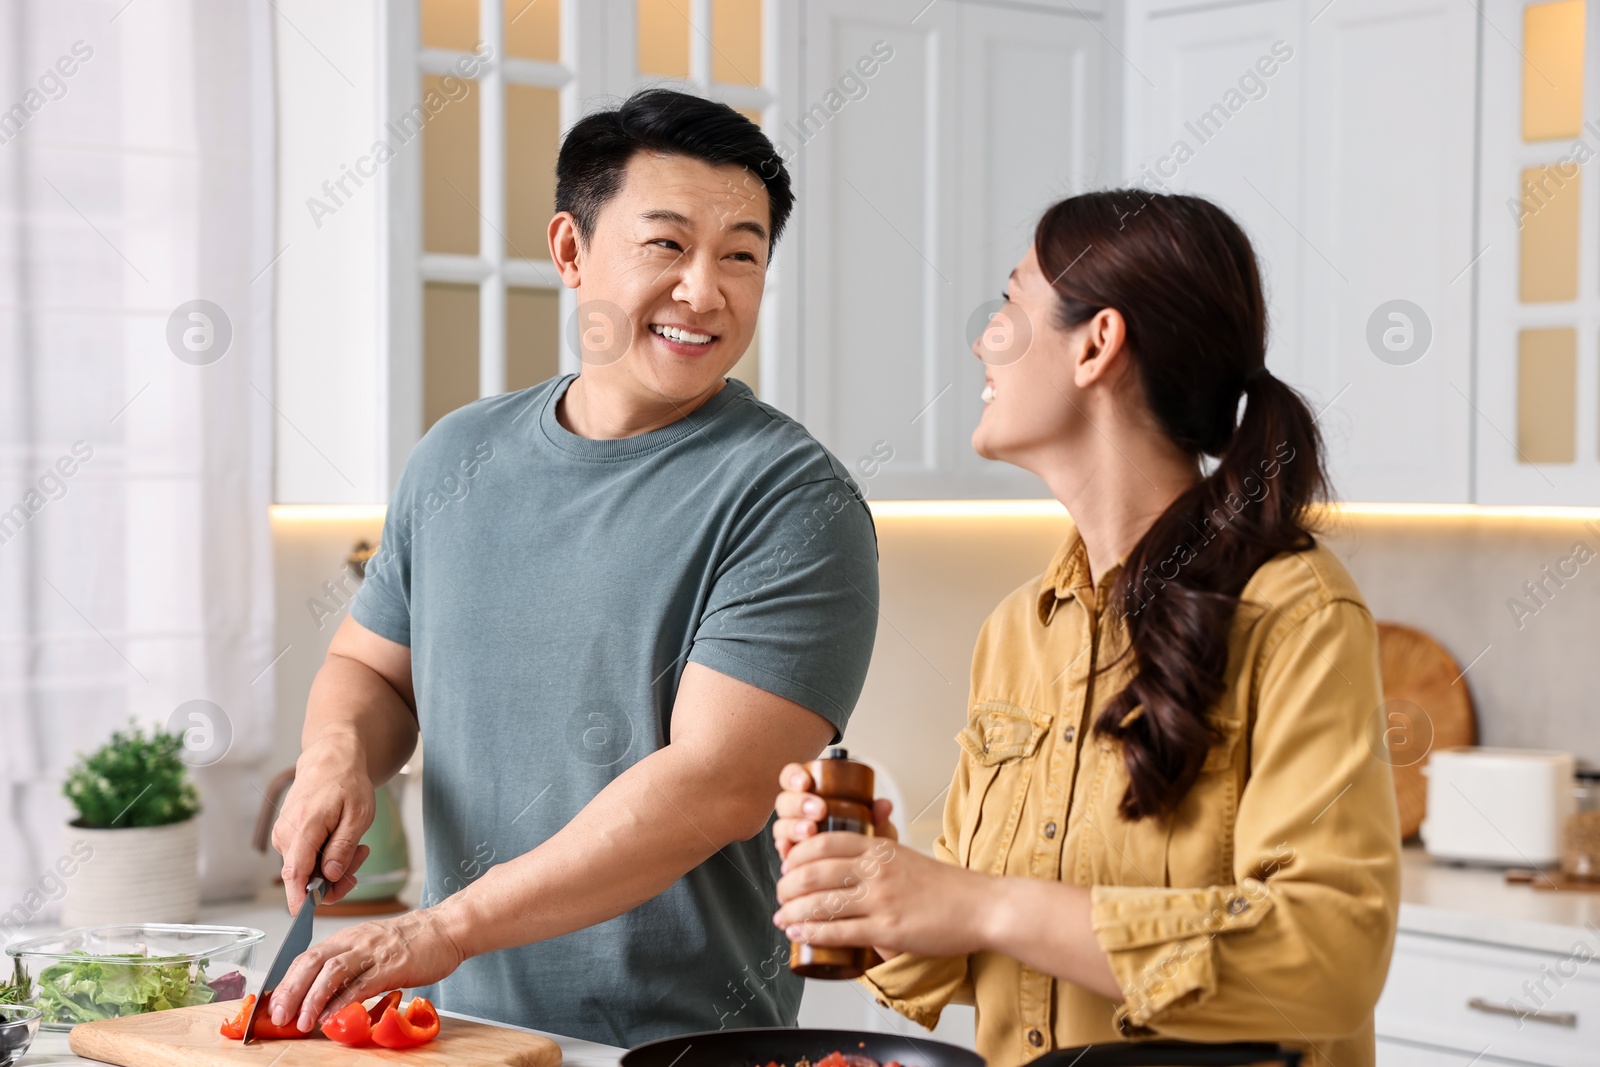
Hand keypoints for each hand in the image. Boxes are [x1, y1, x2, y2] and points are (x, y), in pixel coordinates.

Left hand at [267, 907, 467, 1032]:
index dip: (285, 983)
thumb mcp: (371, 948)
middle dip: (290, 991)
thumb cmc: (409, 942)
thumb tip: (321, 997)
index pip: (305, 958)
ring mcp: (373, 952)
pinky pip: (361, 984)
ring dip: (312, 999)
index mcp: (346, 938)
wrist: (445, 929)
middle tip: (278, 1017)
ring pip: (332, 972)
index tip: (272, 1006)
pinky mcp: (392, 966)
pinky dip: (342, 1001)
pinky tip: (331, 1016)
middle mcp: (354, 941)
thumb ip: (347, 968)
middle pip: (311, 962)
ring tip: (301, 1022)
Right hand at [271, 739, 374, 910]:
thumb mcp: (358, 815)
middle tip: (361, 856)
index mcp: (302, 830)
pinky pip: (305, 859)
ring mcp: (283, 838)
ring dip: (333, 865)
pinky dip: (325, 856)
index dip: (300, 901)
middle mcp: (286, 837)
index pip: (295, 876)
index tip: (307, 917)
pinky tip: (340, 840)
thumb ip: (342, 848)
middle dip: (336, 877)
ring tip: (355, 843)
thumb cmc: (346, 784)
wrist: (330, 761)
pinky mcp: (287, 838)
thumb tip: (329, 878)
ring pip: (307, 870)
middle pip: (306, 878)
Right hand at [771, 763, 896, 860]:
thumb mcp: (875, 827)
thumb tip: (884, 805)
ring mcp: (792, 835)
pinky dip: (785, 850)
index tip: (806, 782)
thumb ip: (878, 816)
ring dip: (793, 826)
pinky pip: (782, 851)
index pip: (794, 778)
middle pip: (784, 801)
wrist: (863, 874)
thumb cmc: (864, 840)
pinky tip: (791, 852)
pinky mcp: (791, 857)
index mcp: (812, 794)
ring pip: (781, 825)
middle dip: (798, 803)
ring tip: (810, 831)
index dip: (794, 777)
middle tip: (818, 810)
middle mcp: (797, 813)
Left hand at [773, 831, 989, 958]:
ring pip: (821, 902)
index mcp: (880, 848)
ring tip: (783, 918)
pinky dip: (813, 933)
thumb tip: (848, 851)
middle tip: (780, 895)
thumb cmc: (946, 886)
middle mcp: (877, 869)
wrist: (980, 907)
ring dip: (793, 912)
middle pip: (814, 871)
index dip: (796, 853)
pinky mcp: (888, 929)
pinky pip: (840, 931)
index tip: (786, 865)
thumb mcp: (906, 854)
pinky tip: (800, 934)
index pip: (824, 842)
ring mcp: (881, 899)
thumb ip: (877, 849)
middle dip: (787, 885)